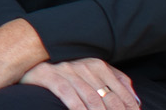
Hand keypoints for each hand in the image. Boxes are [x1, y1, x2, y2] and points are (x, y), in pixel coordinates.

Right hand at [18, 57, 140, 109]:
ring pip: (91, 98)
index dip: (129, 108)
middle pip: (108, 97)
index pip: (121, 91)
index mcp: (98, 64)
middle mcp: (84, 65)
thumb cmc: (65, 72)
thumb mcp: (92, 72)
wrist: (29, 61)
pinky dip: (79, 109)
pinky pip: (69, 96)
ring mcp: (67, 71)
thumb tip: (136, 100)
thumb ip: (115, 81)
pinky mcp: (50, 76)